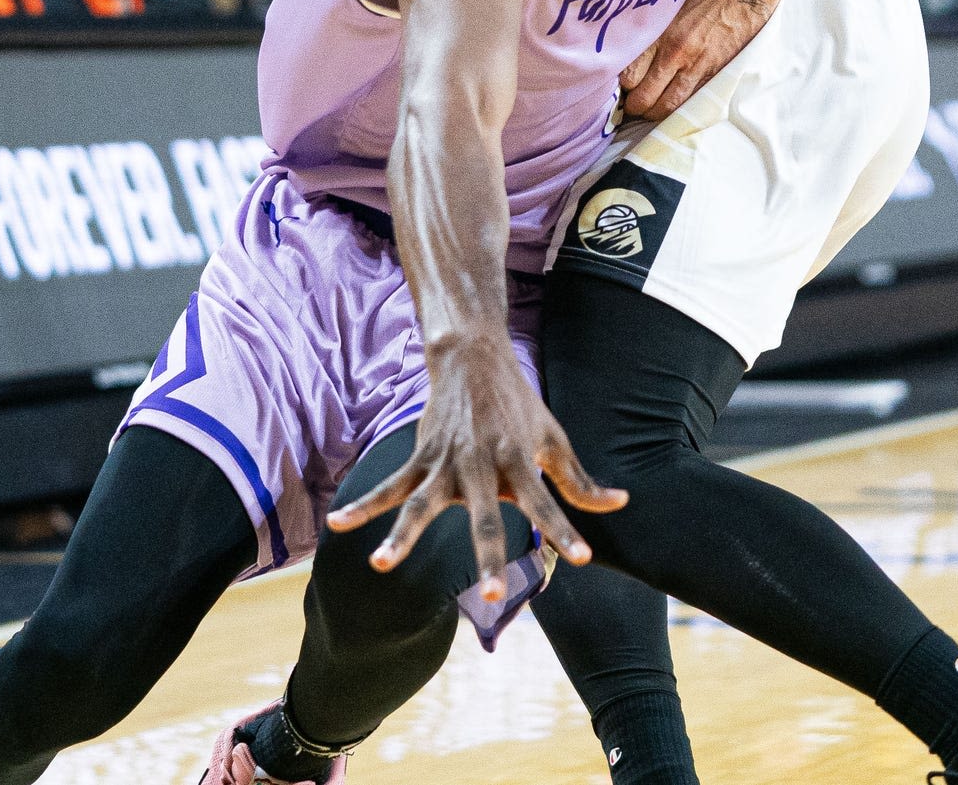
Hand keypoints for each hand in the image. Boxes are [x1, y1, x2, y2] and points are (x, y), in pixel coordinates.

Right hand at [322, 334, 626, 596]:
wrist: (473, 358)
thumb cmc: (520, 407)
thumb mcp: (554, 439)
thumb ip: (579, 480)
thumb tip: (619, 504)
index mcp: (519, 460)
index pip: (547, 503)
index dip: (564, 530)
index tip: (582, 557)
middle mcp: (481, 465)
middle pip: (485, 518)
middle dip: (488, 556)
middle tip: (491, 597)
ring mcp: (445, 463)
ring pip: (420, 504)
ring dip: (400, 536)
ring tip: (381, 564)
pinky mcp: (420, 457)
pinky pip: (389, 486)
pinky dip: (364, 505)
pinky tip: (338, 525)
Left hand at [619, 0, 779, 121]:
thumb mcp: (668, 0)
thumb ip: (649, 23)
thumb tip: (626, 40)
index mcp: (660, 33)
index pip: (628, 74)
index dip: (621, 85)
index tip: (620, 84)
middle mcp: (675, 54)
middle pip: (643, 96)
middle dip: (633, 105)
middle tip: (630, 103)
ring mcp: (695, 67)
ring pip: (665, 106)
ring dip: (653, 112)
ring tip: (648, 110)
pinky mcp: (713, 73)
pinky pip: (688, 101)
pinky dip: (675, 108)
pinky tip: (668, 105)